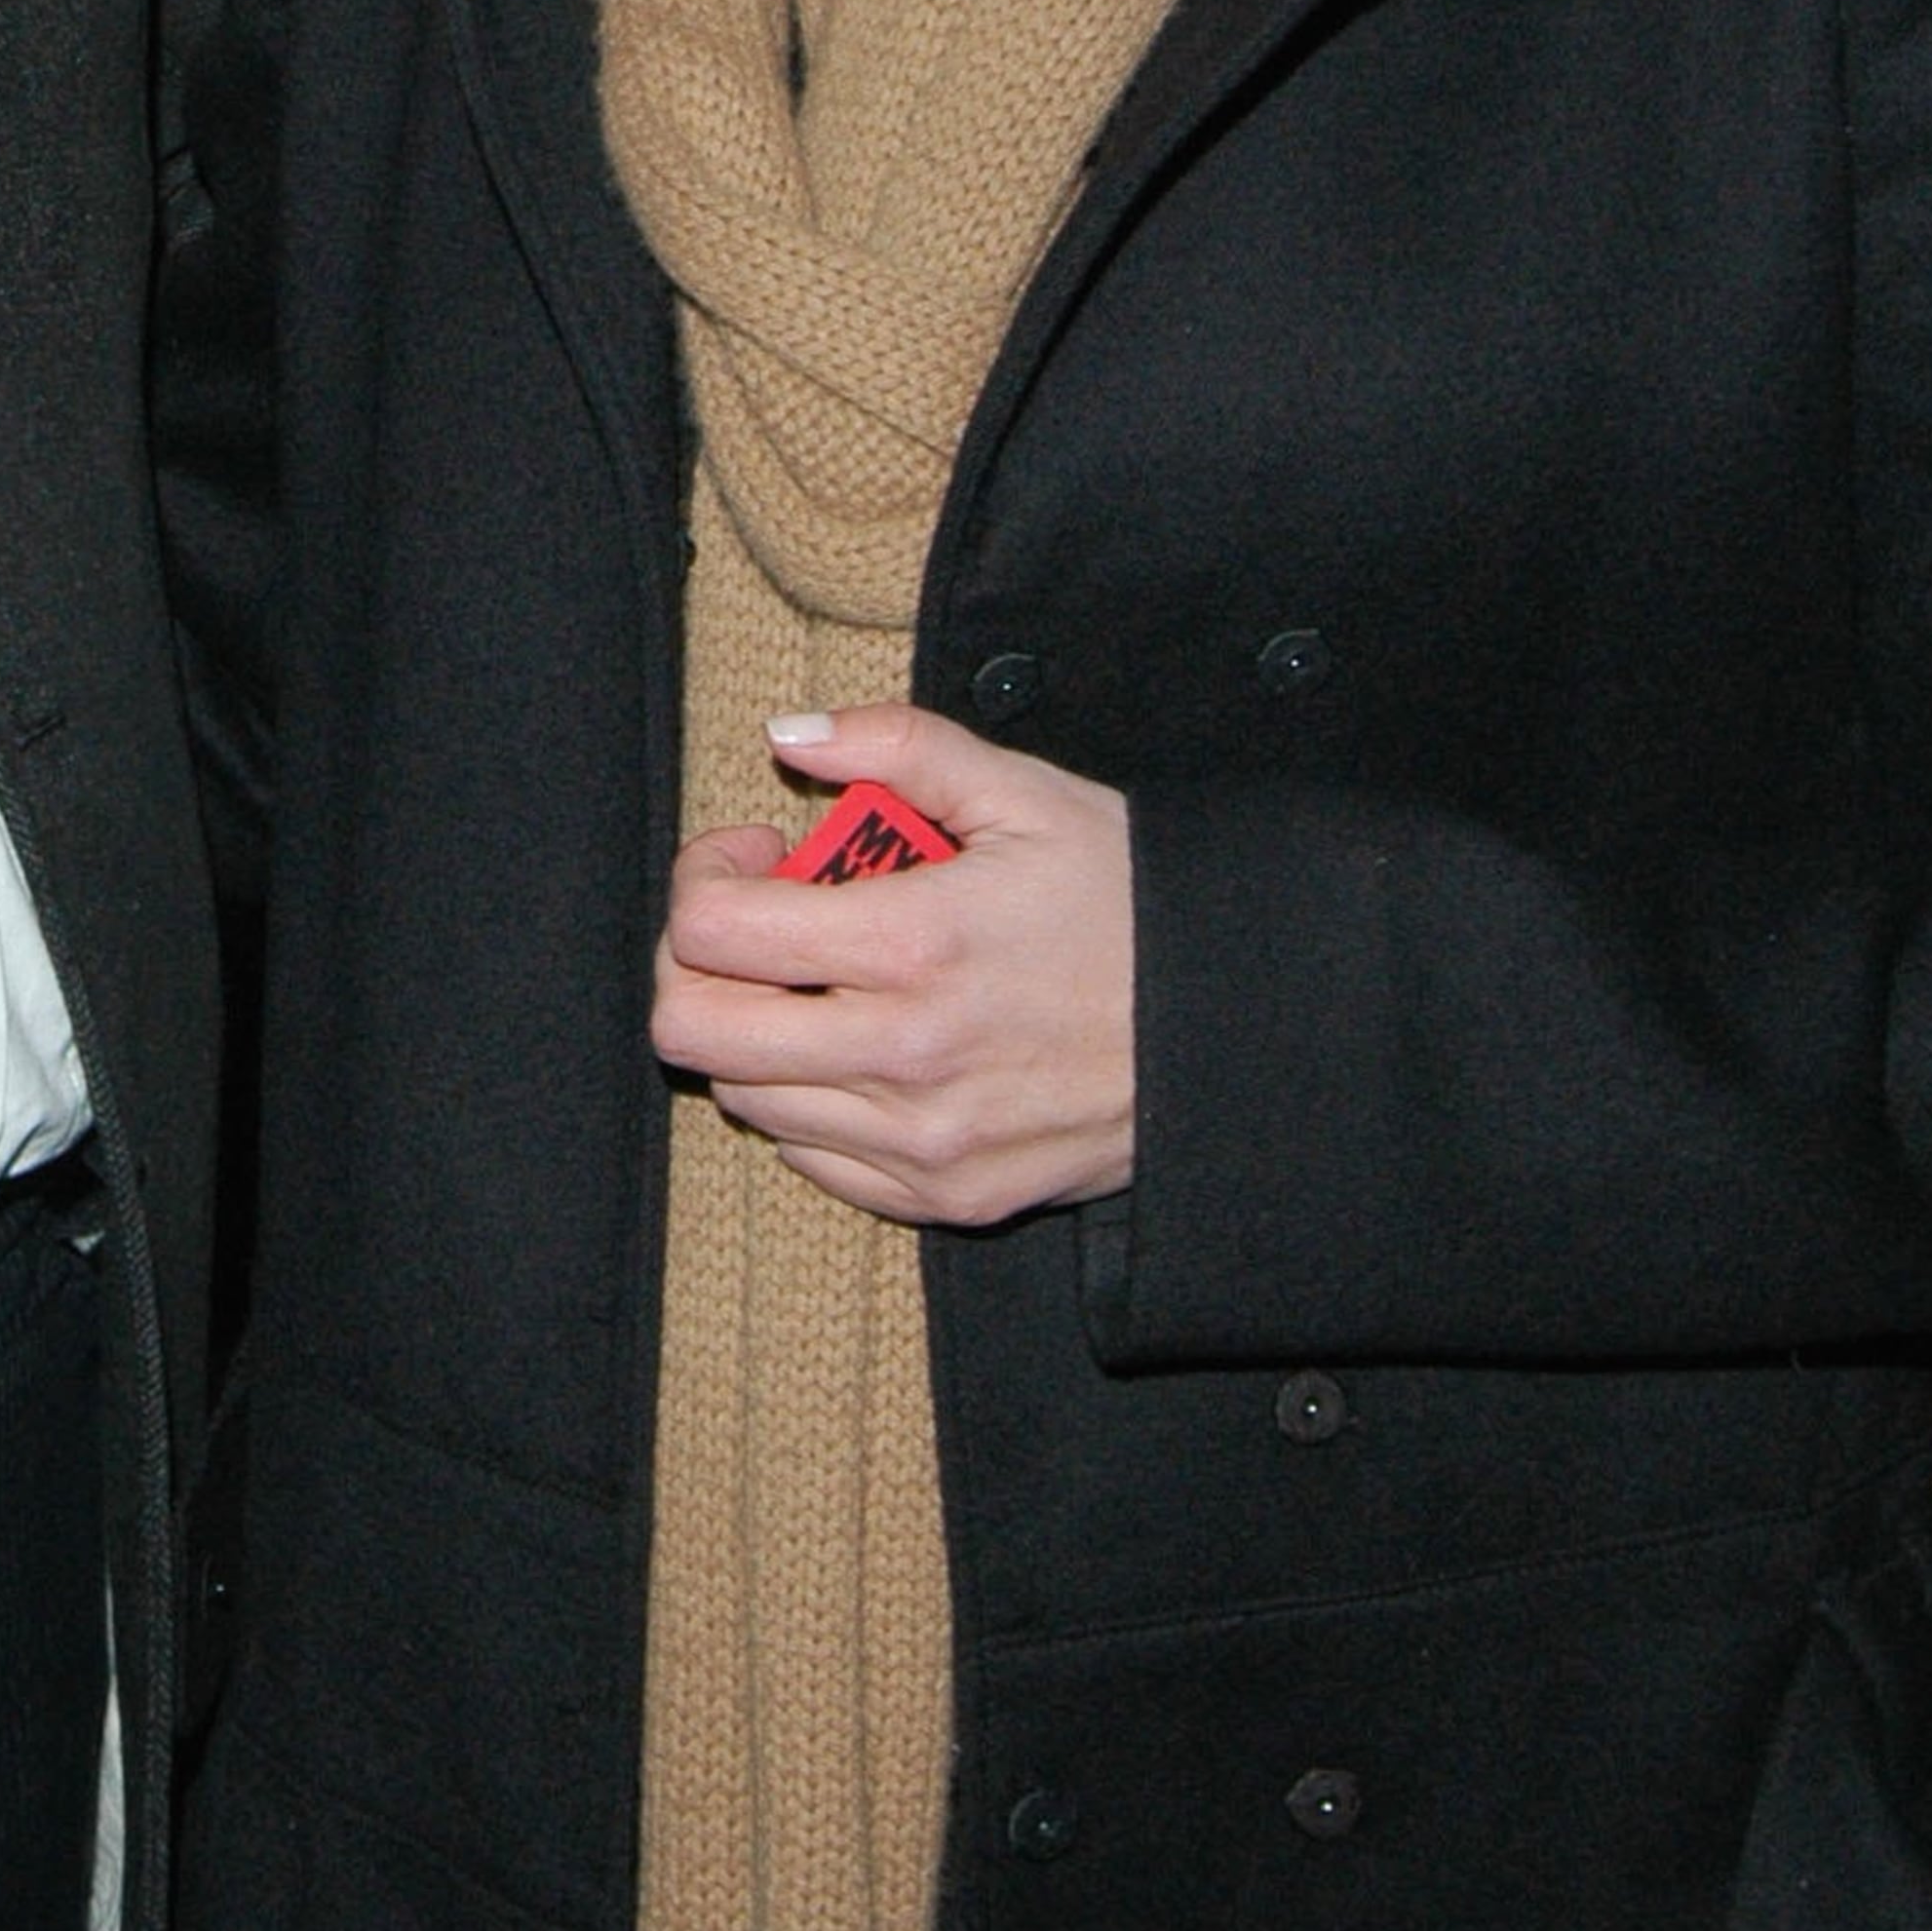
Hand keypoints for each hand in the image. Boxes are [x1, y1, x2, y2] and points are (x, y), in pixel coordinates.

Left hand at [649, 701, 1135, 1226]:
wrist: (1239, 1031)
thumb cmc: (1129, 902)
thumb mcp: (1026, 795)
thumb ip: (897, 747)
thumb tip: (789, 734)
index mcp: (915, 943)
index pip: (707, 931)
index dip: (706, 878)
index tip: (758, 855)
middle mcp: (904, 1055)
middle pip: (692, 1029)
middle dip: (698, 961)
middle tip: (762, 921)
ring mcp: (923, 1140)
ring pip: (743, 1095)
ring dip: (758, 1029)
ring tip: (830, 979)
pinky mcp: (946, 1196)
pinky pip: (811, 1157)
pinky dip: (811, 1099)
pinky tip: (869, 1044)